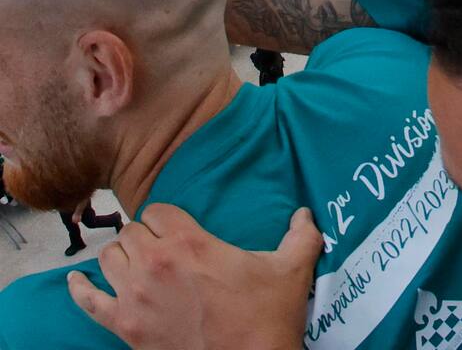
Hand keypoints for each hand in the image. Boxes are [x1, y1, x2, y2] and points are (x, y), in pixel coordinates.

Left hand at [67, 204, 321, 349]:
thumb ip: (302, 233)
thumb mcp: (293, 267)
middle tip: (164, 247)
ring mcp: (135, 299)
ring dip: (122, 257)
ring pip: (110, 259)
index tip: (179, 226)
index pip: (157, 210)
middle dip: (146, 236)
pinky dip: (80, 289)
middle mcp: (154, 265)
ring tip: (137, 262)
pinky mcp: (125, 330)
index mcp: (189, 243)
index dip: (168, 217)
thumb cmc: (267, 316)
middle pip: (131, 232)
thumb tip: (306, 214)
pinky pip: (88, 303)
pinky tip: (76, 281)